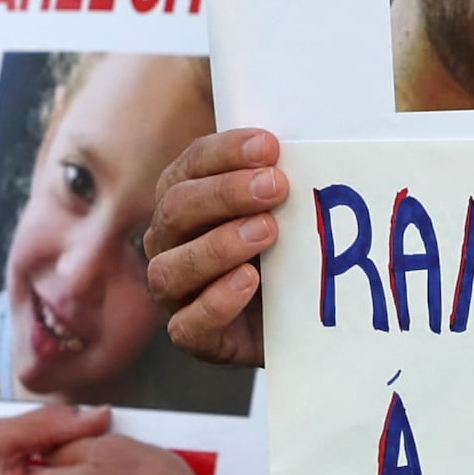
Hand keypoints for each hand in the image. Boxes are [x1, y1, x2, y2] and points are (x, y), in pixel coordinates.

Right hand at [143, 128, 285, 369]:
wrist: (303, 315)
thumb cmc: (287, 247)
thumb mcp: (287, 204)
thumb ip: (278, 171)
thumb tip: (287, 138)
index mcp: (185, 198)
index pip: (191, 165)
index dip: (225, 152)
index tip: (269, 146)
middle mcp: (170, 243)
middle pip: (176, 210)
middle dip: (226, 194)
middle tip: (275, 187)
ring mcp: (177, 292)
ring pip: (171, 268)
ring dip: (219, 245)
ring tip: (267, 231)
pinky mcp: (196, 336)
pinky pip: (187, 326)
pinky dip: (216, 303)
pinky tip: (248, 281)